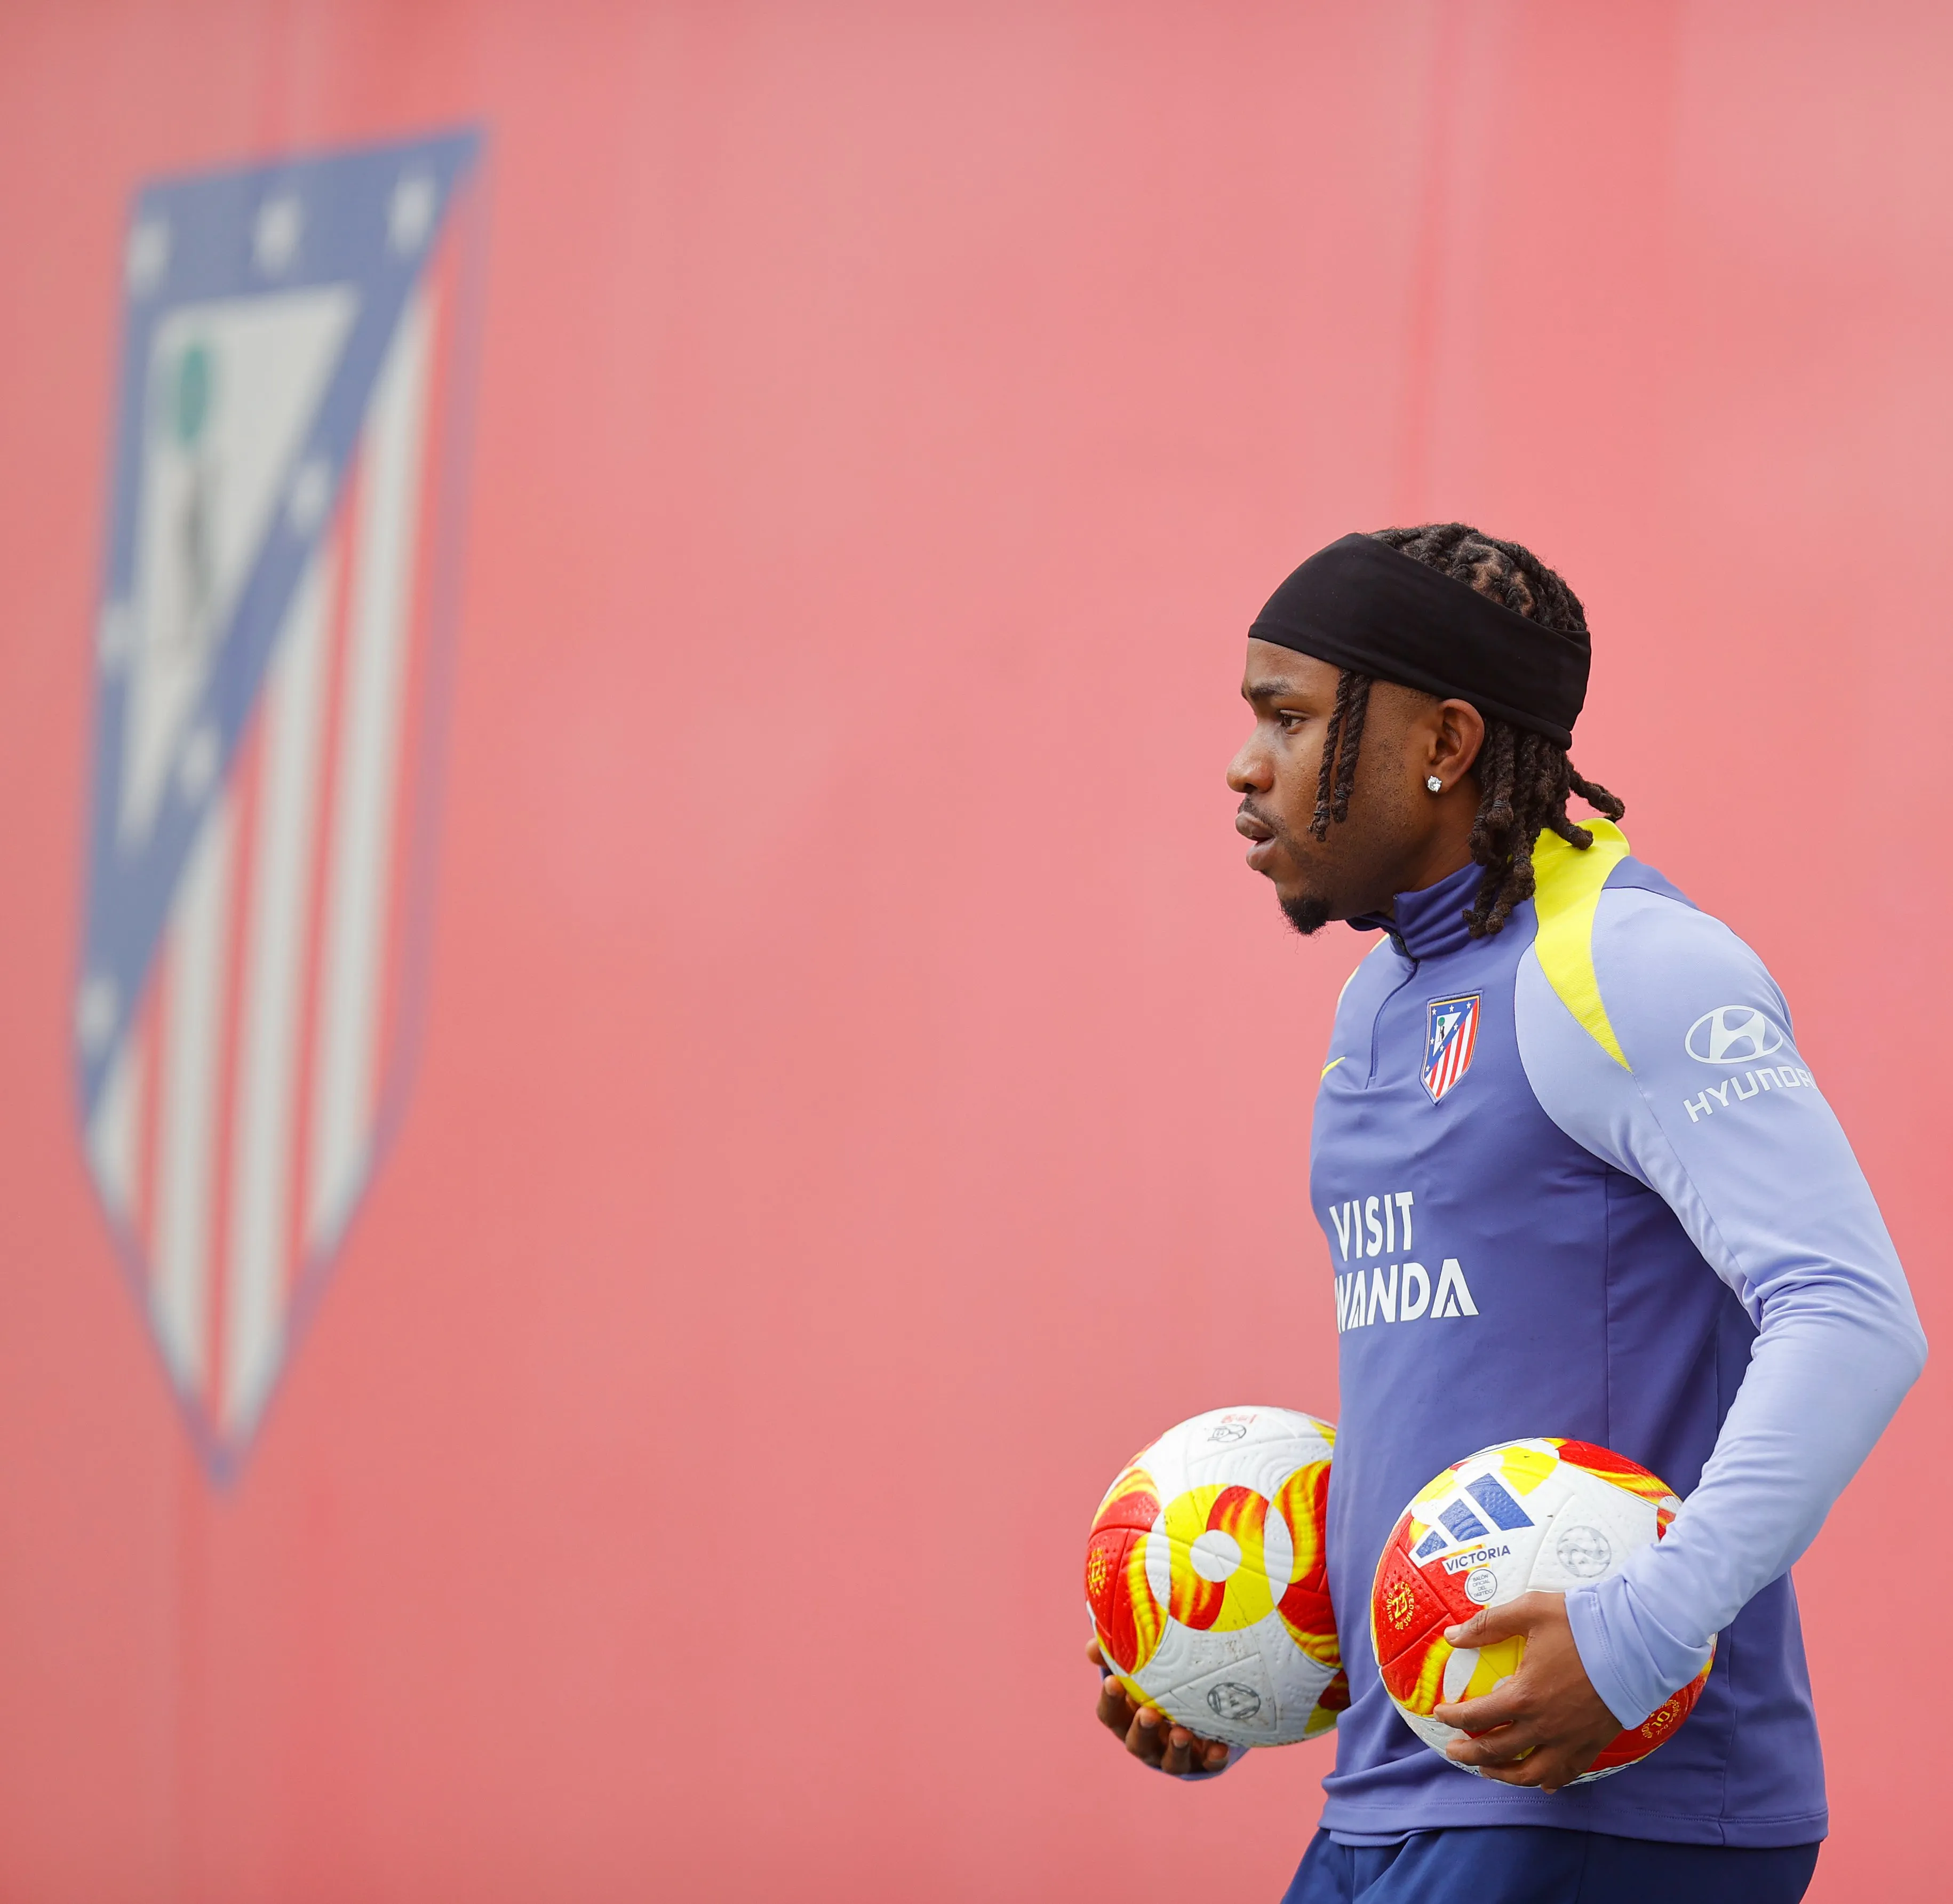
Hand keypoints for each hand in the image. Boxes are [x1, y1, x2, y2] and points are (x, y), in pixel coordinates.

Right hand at [1086, 1639, 1229, 1774]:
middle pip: (1138, 1743)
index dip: (1110, 1701)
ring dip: (1176, 1749)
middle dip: (1143, 1730)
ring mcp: (1174, 1754)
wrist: (1191, 1712)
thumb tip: (1094, 1644)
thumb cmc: (1156, 1684)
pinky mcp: (1203, 1760)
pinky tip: (1220, 1747)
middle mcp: (1148, 1742)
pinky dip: (1213, 1757)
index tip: (1113, 1681)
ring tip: (1182, 1733)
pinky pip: (1208, 1763)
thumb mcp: (1139, 1669)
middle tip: (1149, 1713)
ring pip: (1171, 1760)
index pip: (1111, 1715)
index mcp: (1127, 1719)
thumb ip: (1120, 1655)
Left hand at [1431, 1592, 1619, 1792]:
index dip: (1453, 1717)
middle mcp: (1545, 1727)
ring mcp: (1571, 1740)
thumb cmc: (1581, 1624)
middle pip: (1498, 1751)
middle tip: (1453, 1751)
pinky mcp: (1594, 1744)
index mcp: (1524, 1696)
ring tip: (1489, 1770)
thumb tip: (1452, 1635)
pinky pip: (1569, 1772)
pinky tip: (1542, 1783)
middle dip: (1470, 1753)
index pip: (1477, 1716)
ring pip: (1533, 1773)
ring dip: (1506, 1775)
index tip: (1440, 1714)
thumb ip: (1488, 1624)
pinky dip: (1551, 1781)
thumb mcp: (1529, 1611)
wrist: (1637, 1642)